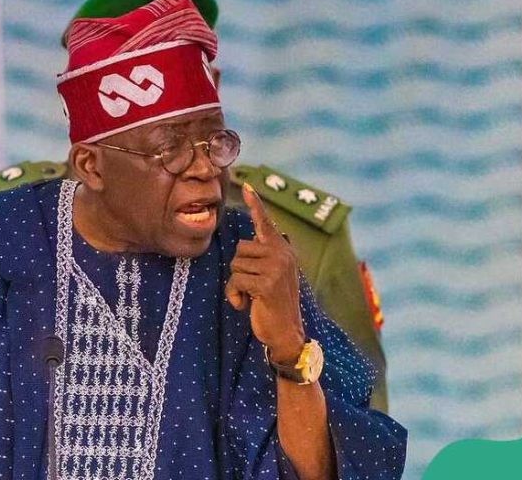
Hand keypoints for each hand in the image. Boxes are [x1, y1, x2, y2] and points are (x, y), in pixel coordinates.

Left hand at [225, 183, 305, 363]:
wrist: (286, 334)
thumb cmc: (272, 305)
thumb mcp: (270, 277)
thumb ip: (262, 259)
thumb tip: (245, 245)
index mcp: (282, 251)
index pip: (265, 224)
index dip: (255, 205)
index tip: (246, 186)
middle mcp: (282, 254)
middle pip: (240, 249)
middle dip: (239, 270)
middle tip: (252, 287)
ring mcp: (276, 268)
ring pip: (235, 266)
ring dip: (236, 285)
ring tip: (251, 297)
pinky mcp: (267, 283)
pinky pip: (235, 281)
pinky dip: (234, 296)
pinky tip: (246, 305)